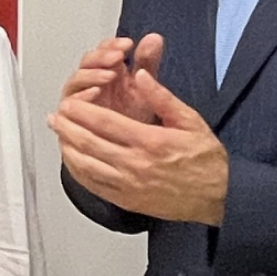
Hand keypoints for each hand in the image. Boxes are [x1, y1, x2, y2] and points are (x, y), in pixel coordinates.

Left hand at [51, 63, 227, 224]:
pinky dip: (78, 171)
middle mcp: (136, 164)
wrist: (220, 196)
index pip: (105, 122)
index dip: (81, 111)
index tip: (68, 103)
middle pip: (89, 142)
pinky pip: (94, 185)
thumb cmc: (206, 159)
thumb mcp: (189, 120)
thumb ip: (161, 97)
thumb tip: (140, 75)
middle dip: (67, 127)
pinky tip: (72, 160)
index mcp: (150, 141)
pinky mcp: (126, 200)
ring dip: (68, 147)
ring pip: (86, 165)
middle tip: (56, 116)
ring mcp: (129, 185)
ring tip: (59, 134)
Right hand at [58, 34, 164, 122]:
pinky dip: (81, 96)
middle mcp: (89, 82)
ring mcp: (78, 98)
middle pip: (86, 62)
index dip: (112, 45)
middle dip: (101, 57)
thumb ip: (147, 62)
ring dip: (91, 75)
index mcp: (106, 71)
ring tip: (109, 75)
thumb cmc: (132, 117)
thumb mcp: (144, 87)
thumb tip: (154, 38)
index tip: (127, 44)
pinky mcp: (70, 115)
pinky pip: (69, 103)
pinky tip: (94, 92)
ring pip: (76, 80)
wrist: (125, 147)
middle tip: (116, 57)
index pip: (103, 50)